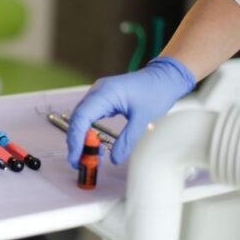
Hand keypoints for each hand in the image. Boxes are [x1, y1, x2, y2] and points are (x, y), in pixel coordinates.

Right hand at [67, 56, 195, 167]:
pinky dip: (88, 131)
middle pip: (77, 119)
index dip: (76, 139)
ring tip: (88, 157)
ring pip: (80, 118)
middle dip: (76, 142)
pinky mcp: (101, 99)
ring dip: (81, 138)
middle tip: (79, 162)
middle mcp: (97, 92)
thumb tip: (114, 159)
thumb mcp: (143, 119)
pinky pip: (88, 116)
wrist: (163, 77)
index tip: (76, 157)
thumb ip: (127, 140)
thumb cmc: (155, 92)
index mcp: (104, 93)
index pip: (81, 117)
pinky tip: (94, 144)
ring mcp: (98, 94)